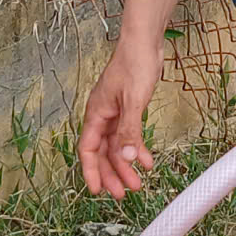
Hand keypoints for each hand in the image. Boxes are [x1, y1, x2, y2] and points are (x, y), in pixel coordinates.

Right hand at [79, 42, 163, 196]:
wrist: (145, 43)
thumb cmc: (134, 64)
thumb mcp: (134, 101)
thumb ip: (129, 131)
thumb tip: (126, 158)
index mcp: (96, 113)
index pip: (88, 149)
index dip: (91, 171)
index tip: (96, 190)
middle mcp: (102, 115)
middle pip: (102, 152)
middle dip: (111, 173)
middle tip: (123, 193)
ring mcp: (115, 113)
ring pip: (116, 146)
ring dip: (126, 165)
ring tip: (138, 182)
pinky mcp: (128, 109)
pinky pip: (128, 135)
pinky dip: (136, 149)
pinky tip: (147, 160)